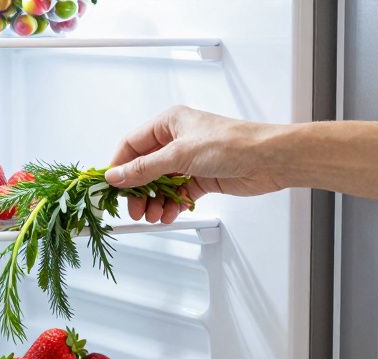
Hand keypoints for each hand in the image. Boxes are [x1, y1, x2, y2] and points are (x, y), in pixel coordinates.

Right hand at [105, 106, 283, 223]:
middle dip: (138, 190)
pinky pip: (178, 195)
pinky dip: (172, 206)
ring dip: (155, 202)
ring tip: (154, 215)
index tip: (110, 186)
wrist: (267, 159)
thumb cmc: (231, 143)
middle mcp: (177, 141)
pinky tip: (170, 214)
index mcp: (169, 123)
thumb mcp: (180, 155)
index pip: (132, 145)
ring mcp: (189, 161)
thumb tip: (117, 175)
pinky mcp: (201, 178)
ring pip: (161, 185)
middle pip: (145, 168)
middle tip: (134, 209)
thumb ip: (145, 168)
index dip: (119, 166)